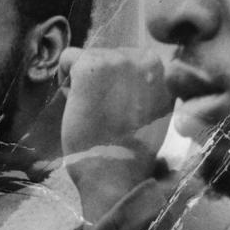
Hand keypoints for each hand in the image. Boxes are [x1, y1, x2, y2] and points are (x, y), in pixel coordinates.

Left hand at [58, 47, 173, 220]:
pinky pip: (68, 57)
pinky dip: (64, 79)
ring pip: (87, 57)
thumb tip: (125, 73)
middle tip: (104, 114)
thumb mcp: (153, 111)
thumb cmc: (130, 150)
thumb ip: (145, 86)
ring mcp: (119, 59)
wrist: (117, 174)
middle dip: (100, 81)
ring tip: (93, 112)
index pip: (129, 61)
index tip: (119, 111)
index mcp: (165, 70)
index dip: (117, 86)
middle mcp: (146, 58)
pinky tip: (76, 104)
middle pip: (108, 55)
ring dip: (83, 82)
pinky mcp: (91, 66)